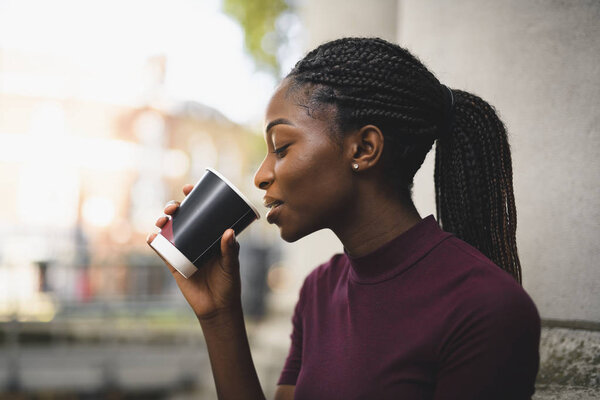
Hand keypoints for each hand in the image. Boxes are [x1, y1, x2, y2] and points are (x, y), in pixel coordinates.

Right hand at [147, 184, 241, 320]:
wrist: (217, 308)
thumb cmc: (229, 284)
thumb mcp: (232, 265)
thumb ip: (230, 250)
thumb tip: (228, 232)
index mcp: (211, 234)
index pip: (202, 211)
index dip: (194, 197)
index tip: (188, 188)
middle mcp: (196, 239)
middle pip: (182, 217)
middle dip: (174, 207)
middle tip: (174, 207)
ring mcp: (183, 250)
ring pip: (169, 230)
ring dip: (162, 221)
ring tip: (163, 220)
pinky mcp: (174, 264)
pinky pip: (161, 250)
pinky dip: (154, 242)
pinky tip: (152, 237)